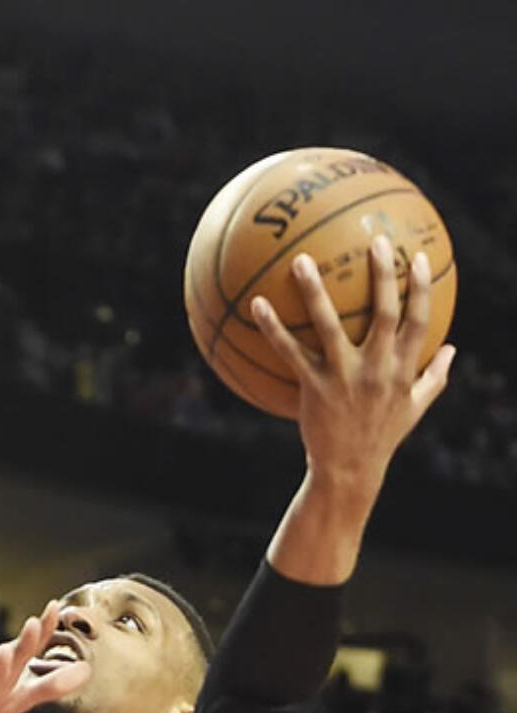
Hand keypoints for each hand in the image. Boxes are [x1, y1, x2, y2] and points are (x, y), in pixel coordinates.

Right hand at [0, 604, 89, 712]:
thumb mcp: (13, 695)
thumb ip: (47, 684)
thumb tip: (86, 672)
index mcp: (2, 671)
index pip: (26, 647)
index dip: (42, 629)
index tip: (57, 606)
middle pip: (6, 658)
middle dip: (21, 643)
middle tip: (35, 623)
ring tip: (4, 655)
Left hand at [251, 237, 454, 493]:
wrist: (350, 472)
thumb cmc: (381, 437)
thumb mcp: (414, 409)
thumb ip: (434, 377)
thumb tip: (454, 349)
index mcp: (402, 371)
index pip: (419, 322)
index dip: (421, 288)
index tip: (420, 257)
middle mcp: (377, 370)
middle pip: (385, 314)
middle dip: (384, 276)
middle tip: (377, 240)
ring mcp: (344, 378)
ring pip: (329, 327)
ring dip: (315, 291)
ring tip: (300, 260)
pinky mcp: (314, 389)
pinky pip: (291, 353)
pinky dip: (273, 328)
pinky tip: (257, 304)